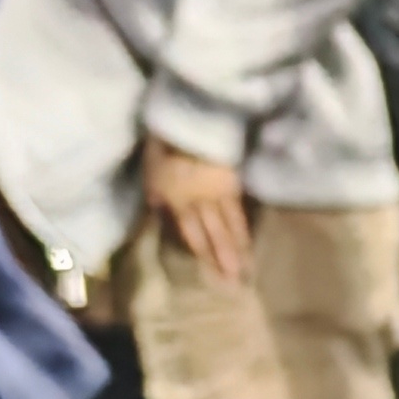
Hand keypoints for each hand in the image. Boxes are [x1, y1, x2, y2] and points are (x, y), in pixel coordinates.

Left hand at [141, 135, 251, 285]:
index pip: (193, 233)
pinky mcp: (233, 180)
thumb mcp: (150, 165)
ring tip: (248, 265)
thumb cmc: (165, 139)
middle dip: (226, 259)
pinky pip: (238, 208)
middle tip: (237, 282)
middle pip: (216, 234)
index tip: (213, 275)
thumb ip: (155, 190)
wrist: (191, 116)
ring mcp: (220, 192)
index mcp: (178, 198)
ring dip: (239, 247)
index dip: (203, 255)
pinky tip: (248, 236)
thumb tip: (156, 208)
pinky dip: (244, 224)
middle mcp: (202, 202)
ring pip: (231, 224)